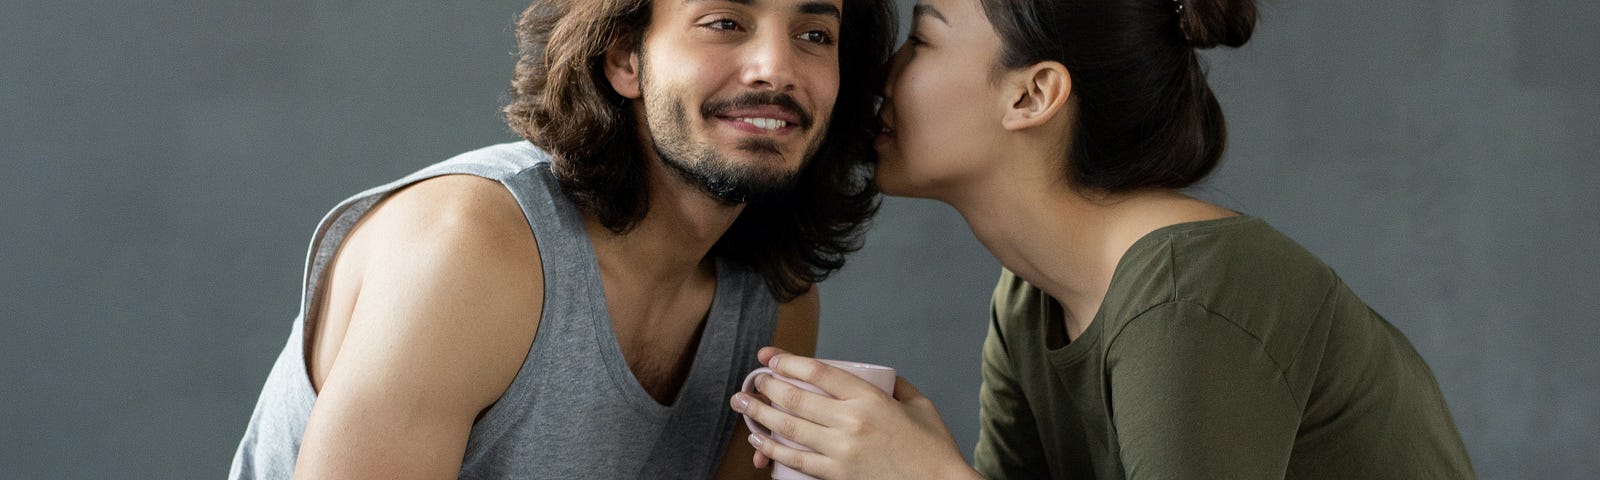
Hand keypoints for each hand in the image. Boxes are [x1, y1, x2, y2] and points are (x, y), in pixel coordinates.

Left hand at [730, 347, 979, 479]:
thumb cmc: (933, 450)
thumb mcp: (920, 405)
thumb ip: (897, 386)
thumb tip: (880, 376)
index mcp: (870, 399)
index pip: (818, 372)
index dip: (789, 361)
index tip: (771, 358)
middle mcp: (851, 422)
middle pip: (796, 398)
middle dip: (767, 386)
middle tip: (753, 380)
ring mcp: (841, 451)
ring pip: (789, 428)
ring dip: (760, 414)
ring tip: (742, 403)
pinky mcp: (837, 475)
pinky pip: (796, 460)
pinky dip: (772, 449)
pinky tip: (758, 441)